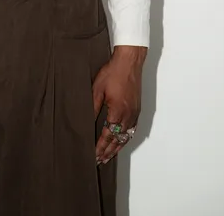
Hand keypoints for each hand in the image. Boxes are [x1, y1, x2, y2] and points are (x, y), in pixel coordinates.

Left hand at [92, 45, 145, 164]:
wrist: (129, 61)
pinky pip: (132, 129)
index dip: (100, 147)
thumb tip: (87, 122)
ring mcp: (134, 113)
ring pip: (126, 136)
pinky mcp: (137, 108)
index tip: (94, 156)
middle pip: (118, 140)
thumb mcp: (97, 89)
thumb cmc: (113, 72)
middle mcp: (128, 116)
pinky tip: (122, 140)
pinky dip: (126, 138)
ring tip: (109, 155)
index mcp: (117, 112)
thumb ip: (93, 108)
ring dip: (117, 147)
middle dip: (108, 151)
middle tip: (100, 161)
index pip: (107, 136)